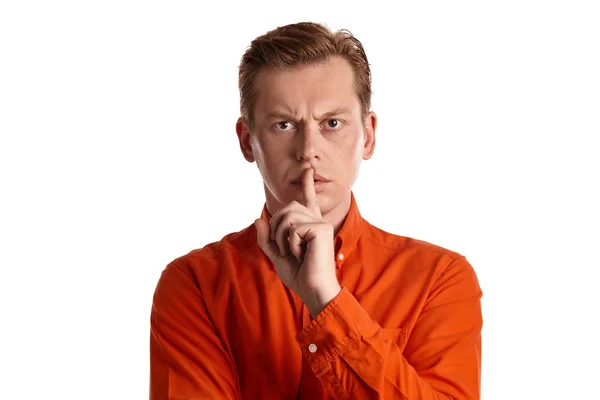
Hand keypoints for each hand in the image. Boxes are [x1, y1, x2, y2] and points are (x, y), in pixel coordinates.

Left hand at [255, 168, 340, 316]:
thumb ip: (267, 238)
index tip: (308, 170)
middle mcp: (316, 221)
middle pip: (288, 207)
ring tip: (293, 252)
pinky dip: (291, 244)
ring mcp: (320, 224)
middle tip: (285, 248)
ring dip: (281, 236)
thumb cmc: (299, 276)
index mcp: (309, 226)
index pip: (307, 200)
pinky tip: (301, 255)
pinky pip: (293, 228)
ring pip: (288, 216)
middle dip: (276, 226)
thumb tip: (259, 218)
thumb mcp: (277, 256)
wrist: (313, 290)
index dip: (307, 185)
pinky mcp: (321, 229)